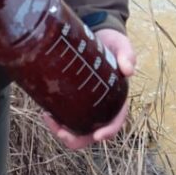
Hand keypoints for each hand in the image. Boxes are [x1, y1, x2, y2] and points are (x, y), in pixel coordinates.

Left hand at [41, 29, 135, 150]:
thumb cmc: (112, 43)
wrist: (98, 36)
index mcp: (118, 98)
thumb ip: (127, 55)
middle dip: (78, 139)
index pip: (116, 120)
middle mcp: (103, 106)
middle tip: (62, 132)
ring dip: (63, 132)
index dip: (109, 131)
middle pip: (93, 133)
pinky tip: (47, 112)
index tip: (98, 136)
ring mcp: (88, 106)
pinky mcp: (74, 101)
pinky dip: (57, 122)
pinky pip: (66, 119)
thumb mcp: (121, 46)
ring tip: (48, 118)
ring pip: (77, 130)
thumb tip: (129, 70)